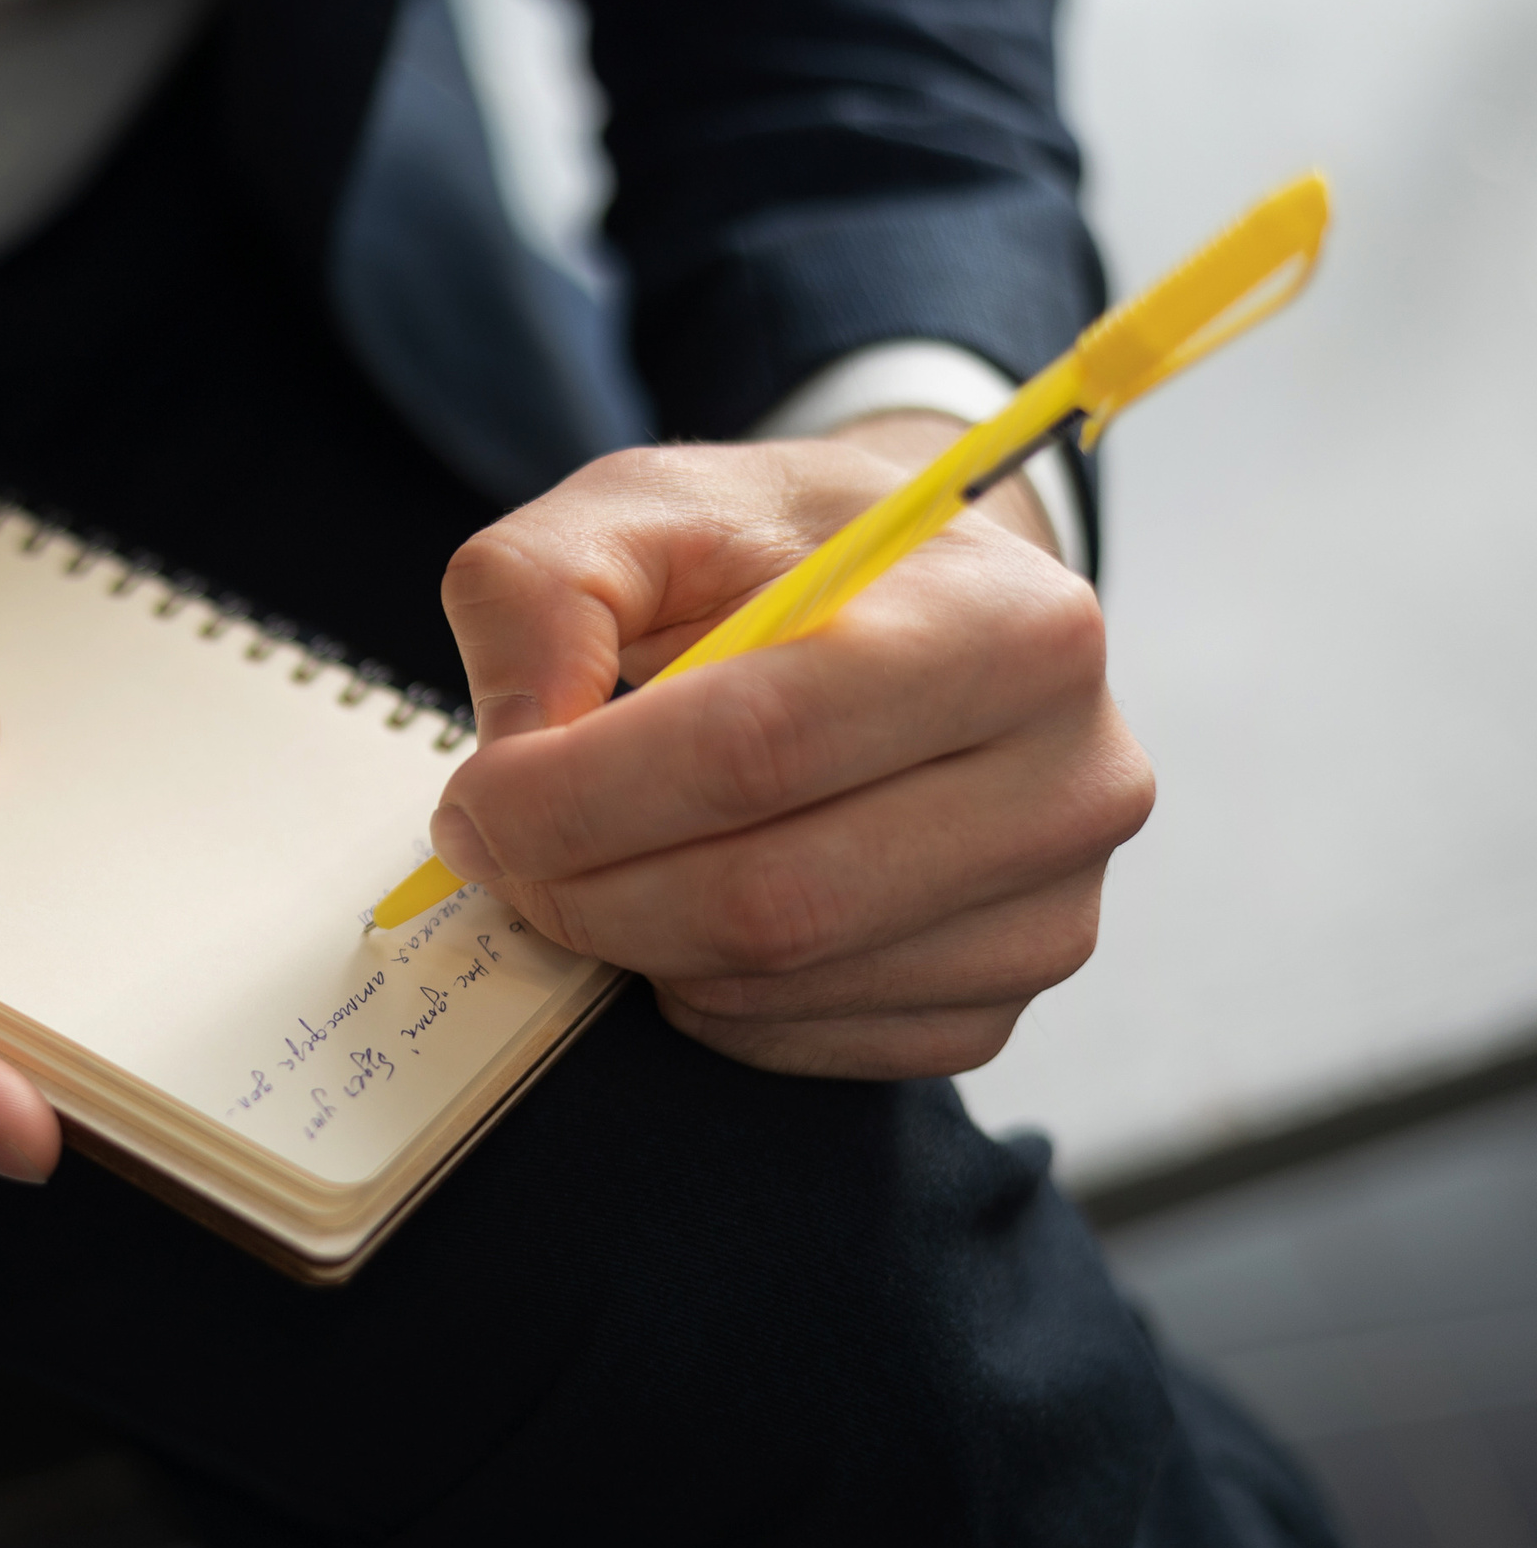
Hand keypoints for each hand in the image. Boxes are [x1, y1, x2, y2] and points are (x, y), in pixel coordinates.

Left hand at [427, 421, 1153, 1079]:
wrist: (910, 613)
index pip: (759, 747)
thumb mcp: (641, 505)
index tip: (474, 795)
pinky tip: (680, 907)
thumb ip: (542, 588)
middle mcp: (1072, 777)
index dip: (577, 794)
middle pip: (767, 895)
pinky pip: (795, 1042)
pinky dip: (693, 992)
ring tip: (588, 857)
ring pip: (770, 982)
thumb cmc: (775, 557)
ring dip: (627, 940)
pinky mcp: (994, 1006)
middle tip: (494, 850)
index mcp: (1009, 622)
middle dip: (582, 889)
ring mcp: (1051, 912)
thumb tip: (518, 743)